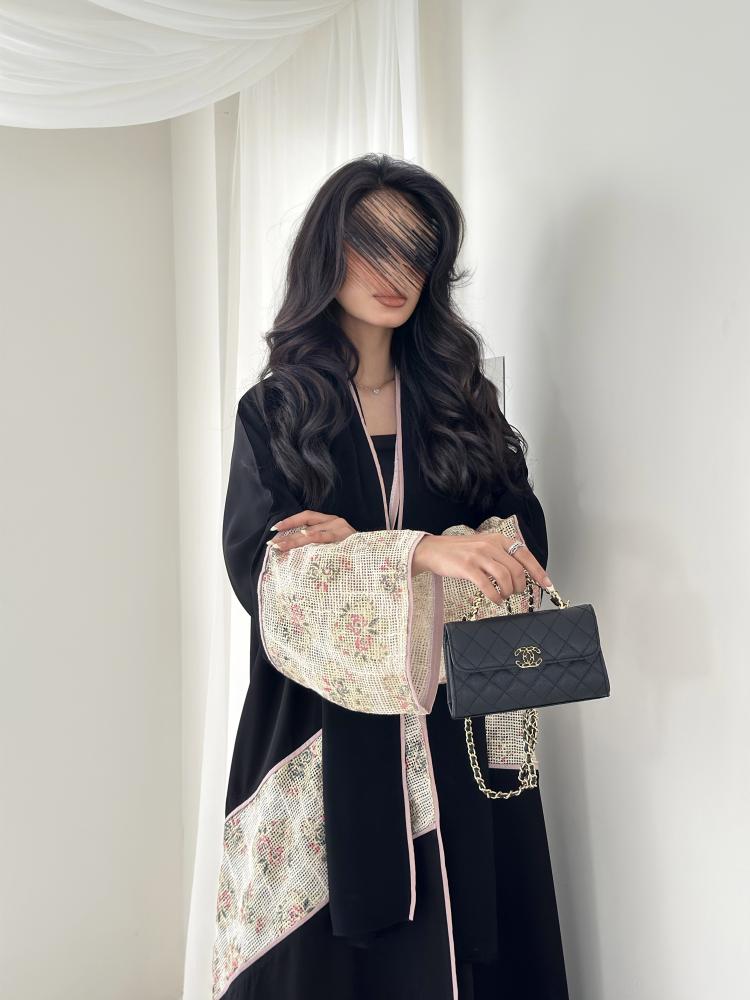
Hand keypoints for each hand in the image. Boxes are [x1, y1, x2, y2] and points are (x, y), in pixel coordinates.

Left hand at [268, 510, 356, 550]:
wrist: (374, 556)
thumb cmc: (353, 552)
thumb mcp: (334, 544)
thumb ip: (319, 542)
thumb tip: (294, 548)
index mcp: (330, 521)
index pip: (306, 516)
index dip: (289, 521)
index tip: (274, 529)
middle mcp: (335, 521)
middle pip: (306, 525)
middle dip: (287, 535)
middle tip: (272, 544)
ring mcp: (341, 529)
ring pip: (312, 532)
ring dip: (294, 540)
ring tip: (281, 546)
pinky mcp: (346, 537)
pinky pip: (327, 537)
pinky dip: (314, 536)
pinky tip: (304, 535)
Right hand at [411, 533, 552, 604]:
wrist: (434, 550)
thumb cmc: (460, 551)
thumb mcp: (485, 546)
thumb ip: (502, 556)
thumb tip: (522, 574)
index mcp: (499, 539)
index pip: (525, 555)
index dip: (539, 571)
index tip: (547, 584)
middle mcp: (491, 545)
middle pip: (517, 569)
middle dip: (520, 586)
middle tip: (515, 593)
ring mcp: (479, 556)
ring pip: (505, 578)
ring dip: (508, 592)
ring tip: (504, 596)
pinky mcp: (467, 567)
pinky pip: (488, 586)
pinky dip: (495, 596)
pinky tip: (495, 600)